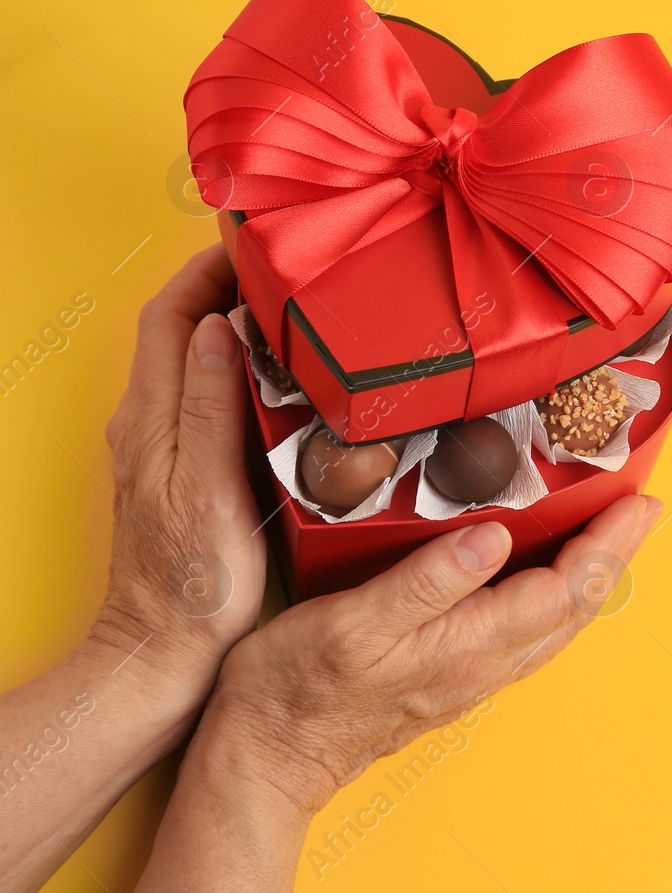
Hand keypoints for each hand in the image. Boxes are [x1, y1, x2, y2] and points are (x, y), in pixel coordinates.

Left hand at [0, 244, 266, 892]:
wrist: (167, 651)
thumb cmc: (188, 584)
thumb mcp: (202, 490)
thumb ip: (207, 405)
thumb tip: (216, 329)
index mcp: (152, 420)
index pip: (171, 315)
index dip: (210, 268)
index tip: (256, 241)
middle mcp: (153, 426)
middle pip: (184, 328)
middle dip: (231, 285)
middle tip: (291, 267)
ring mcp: (170, 449)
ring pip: (201, 361)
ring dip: (242, 327)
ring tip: (299, 310)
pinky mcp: (192, 473)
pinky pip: (217, 399)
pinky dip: (250, 372)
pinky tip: (292, 383)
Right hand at [202, 494, 660, 815]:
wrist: (268, 759)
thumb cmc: (296, 691)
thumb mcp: (353, 623)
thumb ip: (428, 580)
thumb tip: (495, 537)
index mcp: (467, 645)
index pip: (564, 590)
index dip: (606, 546)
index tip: (638, 505)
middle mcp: (482, 665)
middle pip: (574, 609)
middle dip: (614, 557)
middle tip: (641, 510)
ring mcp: (470, 676)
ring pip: (555, 625)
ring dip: (590, 579)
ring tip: (608, 538)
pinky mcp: (452, 678)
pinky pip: (527, 635)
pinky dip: (555, 600)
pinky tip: (545, 581)